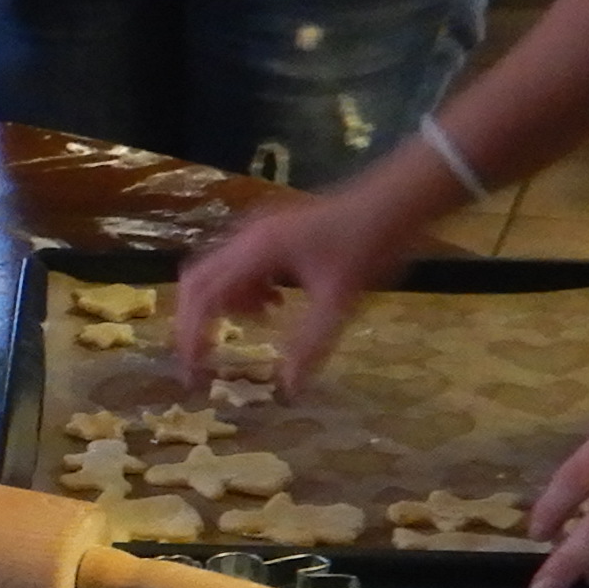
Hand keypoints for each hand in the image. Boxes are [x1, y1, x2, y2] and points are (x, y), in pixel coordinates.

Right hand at [169, 161, 446, 390]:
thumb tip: (290, 388)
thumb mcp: (340, 300)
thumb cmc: (368, 243)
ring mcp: (258, 231)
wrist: (396, 198)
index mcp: (256, 252)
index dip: (192, 336)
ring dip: (228, 303)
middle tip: (206, 356)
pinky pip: (240, 265)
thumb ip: (311, 344)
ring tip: (264, 319)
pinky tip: (278, 300)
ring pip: (218, 273)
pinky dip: (246, 290)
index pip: (204, 297)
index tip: (195, 373)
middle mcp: (247, 238)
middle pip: (197, 282)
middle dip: (196, 321)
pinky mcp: (272, 231)